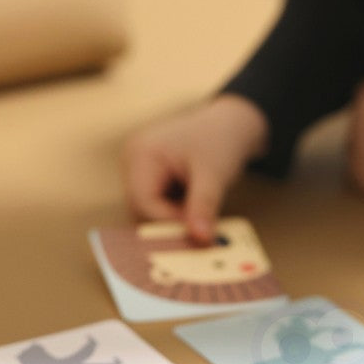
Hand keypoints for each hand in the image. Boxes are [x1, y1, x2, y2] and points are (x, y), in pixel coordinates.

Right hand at [122, 94, 268, 243]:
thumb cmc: (221, 140)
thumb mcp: (214, 174)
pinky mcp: (149, 177)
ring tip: (201, 210)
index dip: (167, 222)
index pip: (143, 201)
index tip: (196, 234)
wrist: (231, 124)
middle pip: (142, 208)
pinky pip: (156, 205)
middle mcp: (133, 160)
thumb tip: (201, 239)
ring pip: (149, 211)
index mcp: (142, 153)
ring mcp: (138, 168)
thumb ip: (204, 207)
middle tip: (200, 230)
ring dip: (174, 218)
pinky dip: (175, 212)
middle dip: (171, 222)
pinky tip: (194, 205)